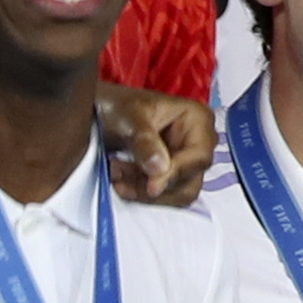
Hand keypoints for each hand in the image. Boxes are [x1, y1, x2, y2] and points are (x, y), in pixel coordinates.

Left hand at [96, 84, 213, 205]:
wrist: (102, 114)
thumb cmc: (119, 108)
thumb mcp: (129, 119)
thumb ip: (145, 143)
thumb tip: (160, 170)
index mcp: (199, 119)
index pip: (199, 156)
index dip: (177, 173)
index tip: (150, 187)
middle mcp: (199, 141)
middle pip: (191, 179)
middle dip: (154, 184)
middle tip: (120, 175)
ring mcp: (186, 160)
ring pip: (177, 193)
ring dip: (143, 190)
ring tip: (116, 173)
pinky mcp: (171, 175)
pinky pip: (163, 195)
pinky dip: (139, 192)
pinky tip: (120, 177)